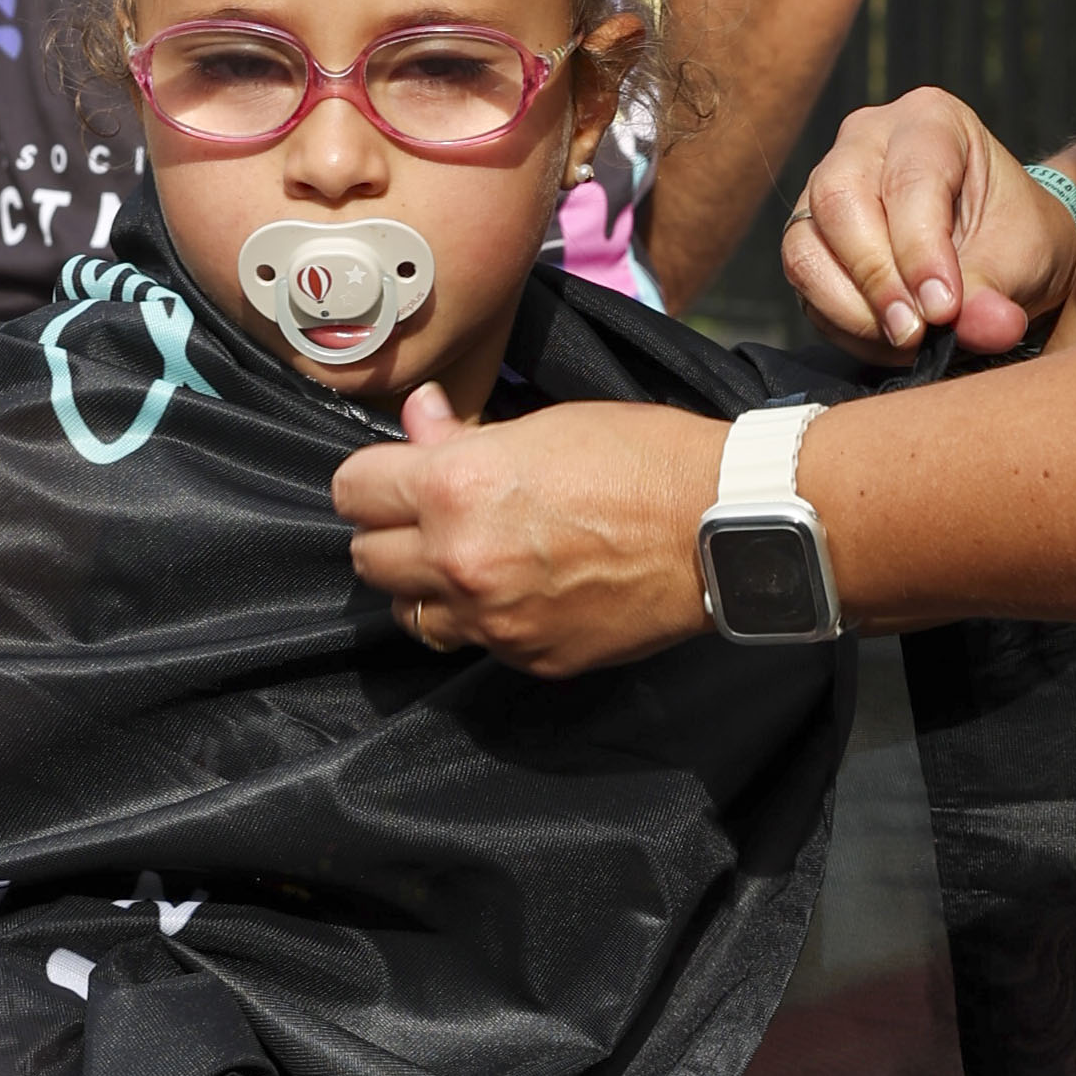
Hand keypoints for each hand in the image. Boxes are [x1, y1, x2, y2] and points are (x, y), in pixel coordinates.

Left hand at [331, 378, 720, 671]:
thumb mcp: (544, 425)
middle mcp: (460, 560)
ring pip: (409, 614)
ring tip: (464, 562)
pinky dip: (484, 620)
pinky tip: (521, 591)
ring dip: (424, 587)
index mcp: (455, 487)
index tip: (394, 476)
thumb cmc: (644, 457)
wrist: (723, 527)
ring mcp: (495, 619)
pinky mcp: (531, 657)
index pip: (351, 490)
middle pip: (366, 559)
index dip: (373, 478)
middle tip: (427, 518)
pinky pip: (476, 643)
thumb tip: (416, 418)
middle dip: (389, 534)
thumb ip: (463, 434)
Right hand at [782, 85, 1075, 361]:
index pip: (909, 180)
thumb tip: (981, 329)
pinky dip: (841, 323)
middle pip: (839, 200)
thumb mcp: (1023, 258)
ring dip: (852, 308)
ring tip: (906, 340)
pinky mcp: (810, 239)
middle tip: (915, 332)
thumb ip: (996, 292)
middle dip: (876, 277)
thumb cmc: (1014, 235)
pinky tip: (886, 340)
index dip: (921, 251)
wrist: (1001, 252)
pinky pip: (802, 285)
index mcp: (930, 120)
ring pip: (806, 246)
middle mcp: (866, 141)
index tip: (944, 309)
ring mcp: (826, 187)